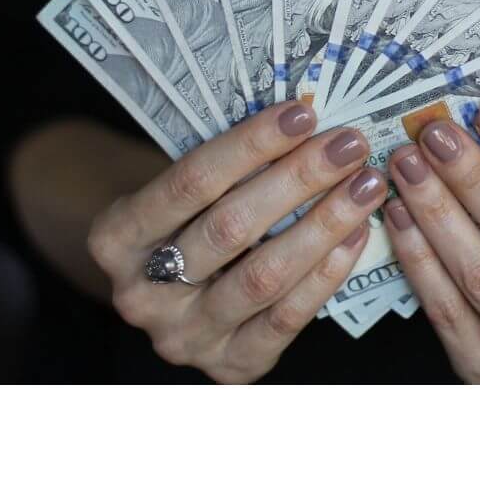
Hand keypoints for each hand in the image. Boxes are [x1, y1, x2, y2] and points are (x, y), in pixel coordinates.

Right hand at [85, 100, 383, 382]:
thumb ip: (225, 167)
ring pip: (263, 276)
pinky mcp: (230, 365)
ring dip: (323, 225)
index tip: (303, 114)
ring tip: (363, 186)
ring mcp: (184, 336)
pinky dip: (327, 273)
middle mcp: (141, 294)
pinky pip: (286, 318)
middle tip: (348, 146)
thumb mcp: (179, 192)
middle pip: (230, 228)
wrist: (167, 294)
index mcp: (115, 238)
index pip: (191, 182)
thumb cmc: (182, 223)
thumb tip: (304, 123)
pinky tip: (355, 234)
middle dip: (298, 180)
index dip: (250, 145)